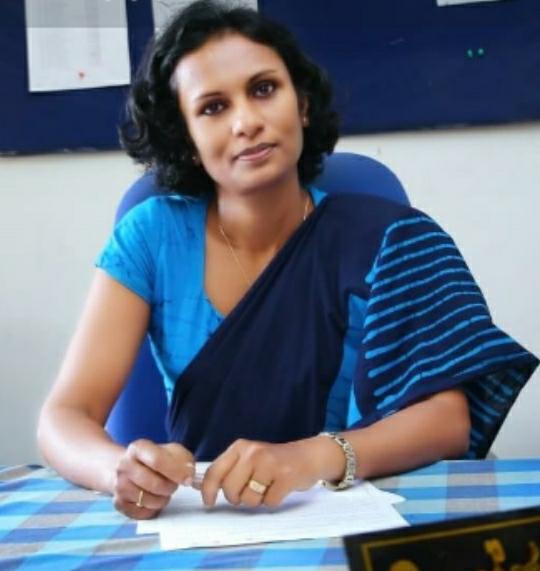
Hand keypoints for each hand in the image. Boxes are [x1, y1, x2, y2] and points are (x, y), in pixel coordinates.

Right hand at [112, 439, 194, 518]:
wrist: (127, 467)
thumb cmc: (154, 459)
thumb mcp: (170, 451)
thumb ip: (183, 459)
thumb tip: (189, 475)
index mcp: (138, 448)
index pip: (157, 460)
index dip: (176, 471)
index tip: (188, 479)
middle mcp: (124, 466)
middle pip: (154, 484)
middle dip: (170, 487)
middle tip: (173, 484)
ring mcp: (119, 485)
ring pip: (148, 500)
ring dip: (162, 499)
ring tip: (163, 491)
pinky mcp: (119, 503)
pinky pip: (142, 513)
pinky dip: (152, 509)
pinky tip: (153, 499)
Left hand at [201, 437, 334, 508]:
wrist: (307, 456)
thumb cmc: (274, 461)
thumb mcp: (249, 458)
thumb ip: (228, 470)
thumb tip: (200, 486)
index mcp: (240, 447)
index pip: (215, 470)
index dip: (208, 490)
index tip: (208, 502)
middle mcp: (253, 452)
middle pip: (230, 489)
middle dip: (237, 498)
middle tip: (249, 491)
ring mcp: (270, 463)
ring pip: (249, 499)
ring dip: (257, 500)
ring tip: (267, 486)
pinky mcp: (285, 476)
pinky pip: (269, 502)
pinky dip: (273, 501)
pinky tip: (279, 488)